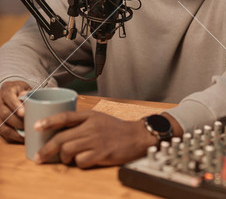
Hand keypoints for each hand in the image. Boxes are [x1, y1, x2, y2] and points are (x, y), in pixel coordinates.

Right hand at [0, 80, 31, 142]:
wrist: (12, 92)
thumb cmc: (20, 90)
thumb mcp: (24, 87)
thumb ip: (27, 92)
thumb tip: (25, 96)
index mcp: (6, 91)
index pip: (8, 97)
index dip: (15, 106)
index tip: (23, 113)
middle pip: (5, 114)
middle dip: (17, 121)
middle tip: (28, 125)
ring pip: (2, 125)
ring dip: (15, 131)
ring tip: (26, 134)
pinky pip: (3, 132)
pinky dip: (13, 136)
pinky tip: (22, 138)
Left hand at [33, 110, 157, 167]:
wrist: (137, 137)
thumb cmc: (116, 129)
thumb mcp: (99, 118)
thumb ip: (82, 122)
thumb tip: (61, 130)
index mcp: (90, 116)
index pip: (65, 116)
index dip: (49, 121)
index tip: (36, 126)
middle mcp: (91, 127)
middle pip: (62, 138)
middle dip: (47, 149)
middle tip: (39, 157)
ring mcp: (96, 140)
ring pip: (67, 150)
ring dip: (64, 157)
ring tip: (68, 158)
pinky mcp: (101, 154)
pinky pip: (80, 162)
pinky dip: (78, 163)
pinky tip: (84, 160)